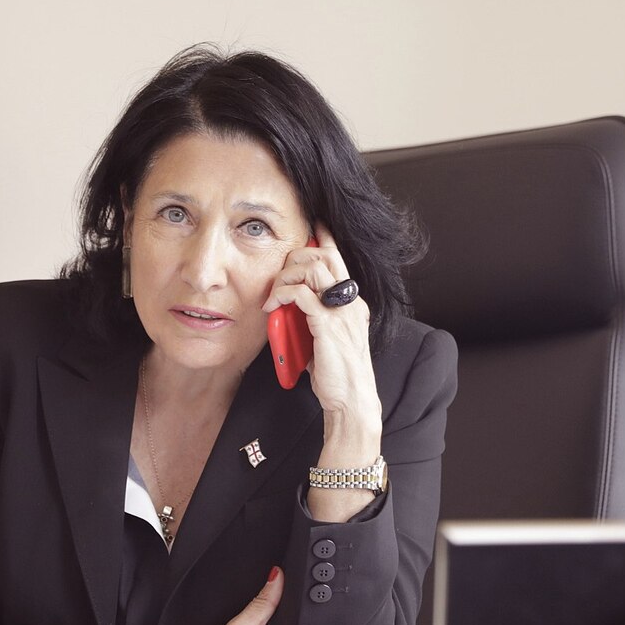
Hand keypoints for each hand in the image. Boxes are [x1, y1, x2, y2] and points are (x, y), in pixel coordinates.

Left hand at [262, 224, 380, 434]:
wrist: (351, 401)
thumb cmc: (337, 375)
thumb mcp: (325, 339)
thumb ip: (313, 319)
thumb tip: (288, 310)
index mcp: (352, 303)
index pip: (340, 259)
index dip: (325, 237)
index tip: (313, 223)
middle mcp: (350, 302)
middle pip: (325, 255)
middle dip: (297, 254)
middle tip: (278, 271)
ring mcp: (341, 313)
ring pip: (313, 268)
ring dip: (286, 273)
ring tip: (273, 292)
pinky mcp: (328, 326)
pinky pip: (301, 295)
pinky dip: (282, 294)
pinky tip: (272, 306)